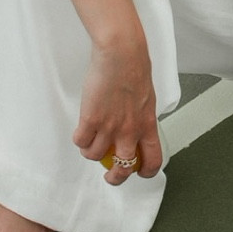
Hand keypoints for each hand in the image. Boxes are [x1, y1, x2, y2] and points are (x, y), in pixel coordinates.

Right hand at [73, 38, 162, 182]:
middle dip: (115, 177)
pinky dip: (79, 139)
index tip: (138, 173)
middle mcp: (130, 130)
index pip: (153, 159)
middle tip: (109, 175)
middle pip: (123, 168)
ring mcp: (110, 127)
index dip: (145, 172)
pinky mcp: (91, 119)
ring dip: (91, 152)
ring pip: (95, 156)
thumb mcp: (146, 98)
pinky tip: (82, 130)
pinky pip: (81, 142)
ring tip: (91, 141)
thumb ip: (140, 117)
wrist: (121, 54)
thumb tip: (133, 127)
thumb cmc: (134, 68)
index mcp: (147, 125)